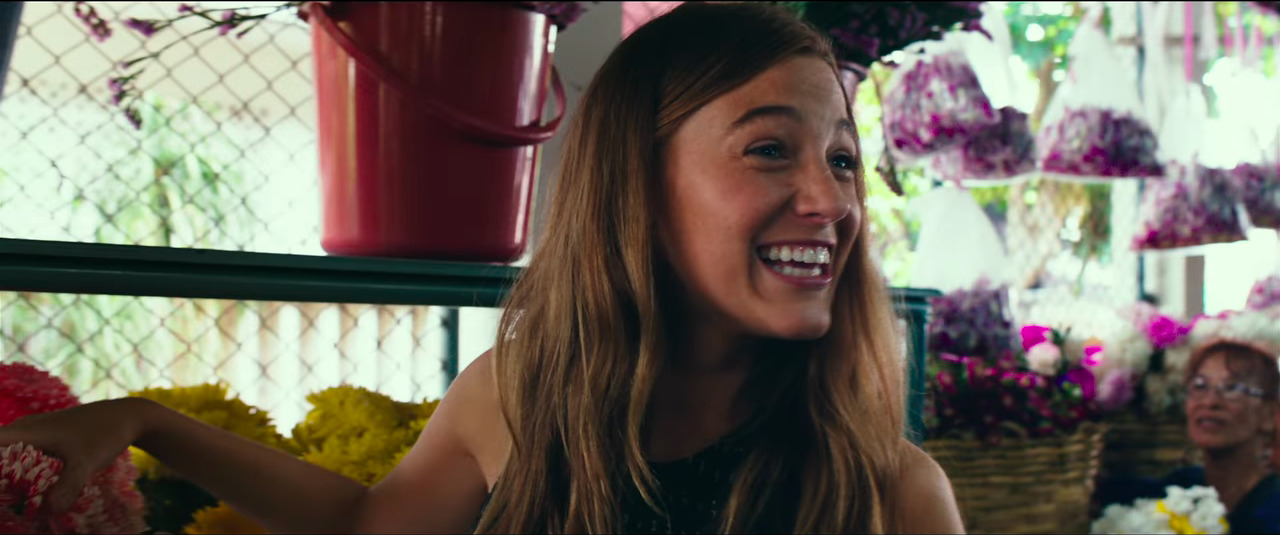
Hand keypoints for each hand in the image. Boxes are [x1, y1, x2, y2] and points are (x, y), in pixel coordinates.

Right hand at [0, 397, 150, 511]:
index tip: (1, 485)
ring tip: (16, 495)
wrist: (128, 417)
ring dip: (9, 473)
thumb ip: (67, 486)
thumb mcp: (86, 462)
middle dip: (1, 476)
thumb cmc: (104, 434)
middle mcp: (23, 429)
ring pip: (9, 453)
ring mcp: (34, 432)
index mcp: (24, 430)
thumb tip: (50, 511)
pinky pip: (23, 454)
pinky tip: (33, 488)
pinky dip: (23, 470)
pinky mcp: (46, 438)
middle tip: (8, 496)